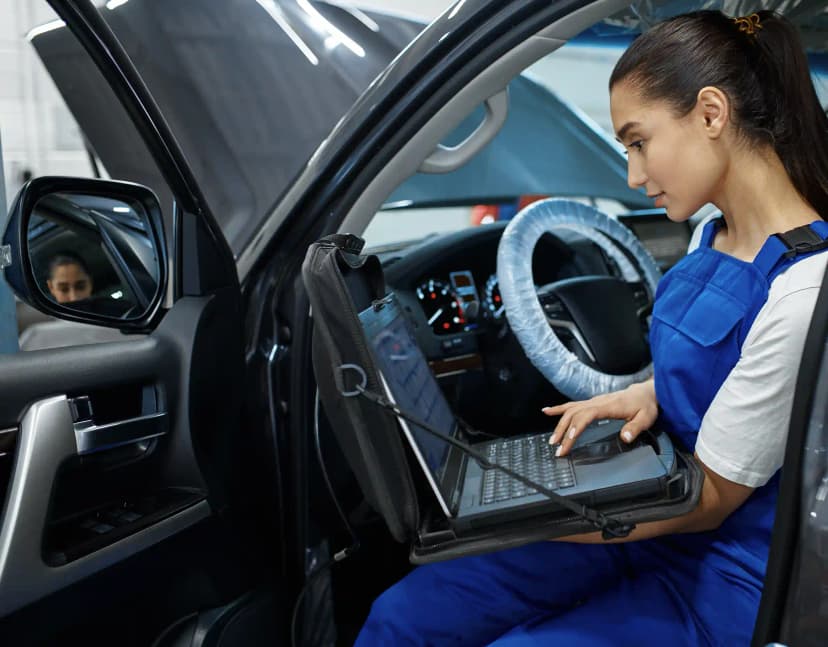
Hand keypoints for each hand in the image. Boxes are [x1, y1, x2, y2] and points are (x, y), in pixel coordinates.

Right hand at [542, 379, 657, 456]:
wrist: (644, 393)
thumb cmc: (644, 406)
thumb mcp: (646, 418)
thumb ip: (635, 428)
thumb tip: (625, 437)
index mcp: (608, 406)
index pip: (587, 415)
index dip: (577, 427)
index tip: (569, 439)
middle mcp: (597, 402)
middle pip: (574, 414)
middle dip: (563, 431)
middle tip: (557, 448)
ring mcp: (593, 402)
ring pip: (570, 411)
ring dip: (559, 424)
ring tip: (552, 439)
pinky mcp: (591, 403)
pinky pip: (571, 405)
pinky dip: (558, 409)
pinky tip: (547, 411)